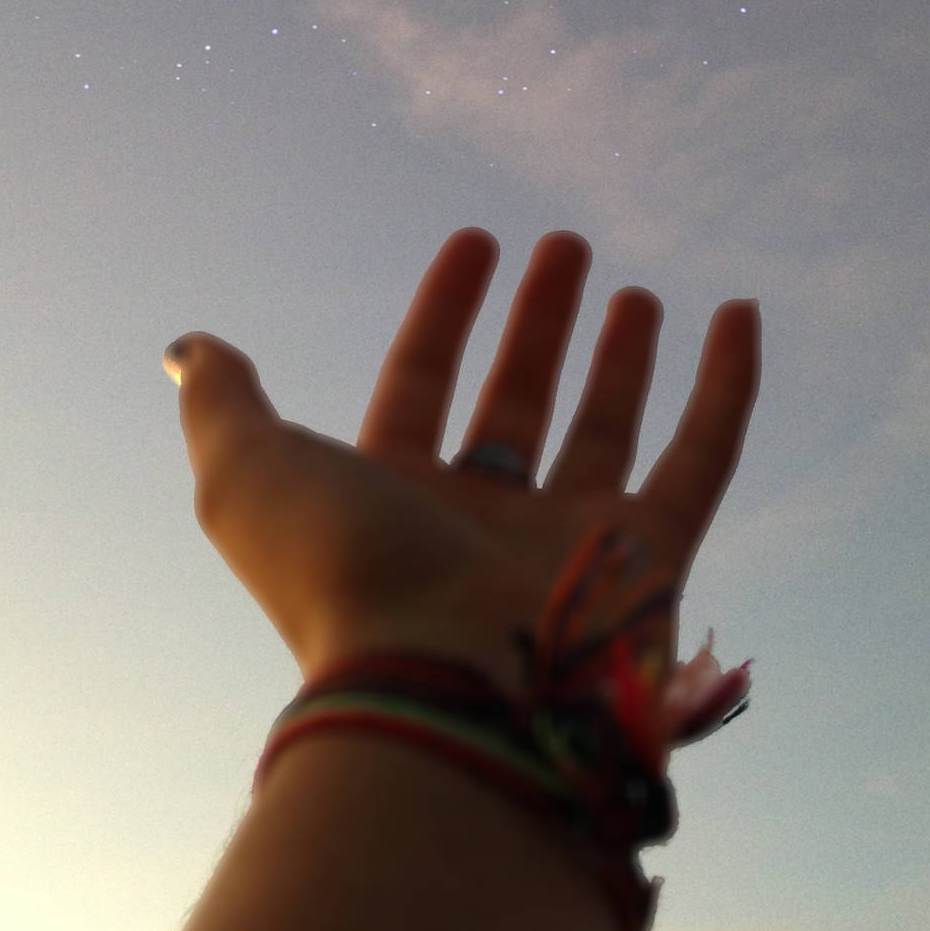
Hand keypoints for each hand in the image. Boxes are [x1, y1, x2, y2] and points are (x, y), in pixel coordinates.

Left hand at [165, 228, 758, 708]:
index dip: (445, 311)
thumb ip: (224, 405)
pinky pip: (702, 457)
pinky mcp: (652, 559)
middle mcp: (483, 518)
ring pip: (607, 430)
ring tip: (636, 291)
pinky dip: (727, 387)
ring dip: (622, 357)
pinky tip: (741, 314)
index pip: (423, 381)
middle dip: (538, 325)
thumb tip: (188, 346)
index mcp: (395, 496)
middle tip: (566, 248)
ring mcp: (570, 541)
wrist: (444, 690)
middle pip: (517, 401)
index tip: (476, 239)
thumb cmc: (341, 577)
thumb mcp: (249, 474)